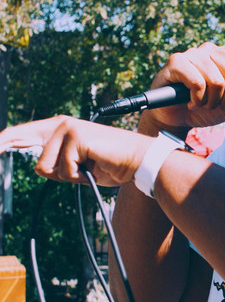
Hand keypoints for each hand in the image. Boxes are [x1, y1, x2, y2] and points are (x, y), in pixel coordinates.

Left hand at [0, 116, 152, 186]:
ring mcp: (68, 129)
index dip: (4, 142)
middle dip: (58, 174)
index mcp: (59, 129)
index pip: (23, 135)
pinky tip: (95, 164)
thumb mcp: (77, 167)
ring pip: (50, 169)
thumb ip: (58, 164)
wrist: (136, 160)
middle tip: (80, 169)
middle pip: (39, 163)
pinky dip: (80, 175)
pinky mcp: (75, 137)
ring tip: (91, 167)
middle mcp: (61, 125)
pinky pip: (65, 169)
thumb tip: (40, 168)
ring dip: (71, 176)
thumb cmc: (109, 165)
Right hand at [140, 42, 224, 133]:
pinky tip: (191, 102)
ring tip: (202, 104)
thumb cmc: (203, 108)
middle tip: (215, 104)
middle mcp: (209, 50)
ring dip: (211, 101)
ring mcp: (192, 54)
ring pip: (216, 80)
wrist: (176, 118)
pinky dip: (197, 99)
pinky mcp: (176, 62)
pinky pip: (198, 83)